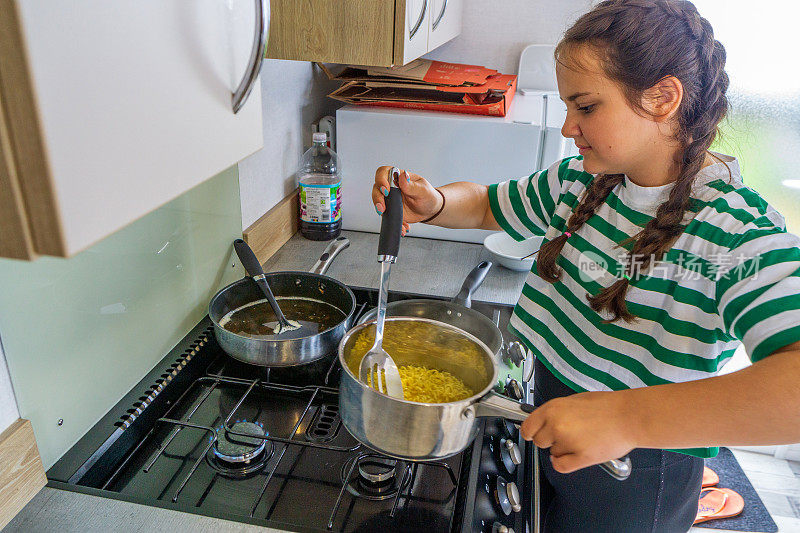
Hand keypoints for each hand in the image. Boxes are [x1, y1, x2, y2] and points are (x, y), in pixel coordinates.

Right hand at [372, 166, 442, 235]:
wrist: (430, 211)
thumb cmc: (428, 196)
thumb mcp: (423, 190)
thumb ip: (411, 185)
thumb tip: (403, 176)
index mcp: (399, 177)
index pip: (384, 172)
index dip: (381, 179)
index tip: (386, 190)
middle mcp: (392, 187)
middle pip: (377, 188)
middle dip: (377, 198)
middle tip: (383, 207)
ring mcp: (390, 199)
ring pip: (378, 201)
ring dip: (381, 210)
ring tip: (388, 215)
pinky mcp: (390, 209)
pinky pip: (386, 215)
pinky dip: (392, 221)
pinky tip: (403, 225)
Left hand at [520, 391, 635, 473]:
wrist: (629, 416)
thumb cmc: (607, 406)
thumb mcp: (574, 400)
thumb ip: (556, 412)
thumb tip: (544, 420)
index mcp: (553, 409)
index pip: (527, 427)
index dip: (531, 432)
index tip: (534, 434)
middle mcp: (556, 425)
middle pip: (539, 441)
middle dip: (549, 440)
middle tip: (565, 434)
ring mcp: (568, 442)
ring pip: (552, 453)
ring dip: (562, 449)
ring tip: (579, 439)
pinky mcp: (580, 458)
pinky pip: (560, 466)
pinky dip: (564, 463)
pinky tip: (573, 455)